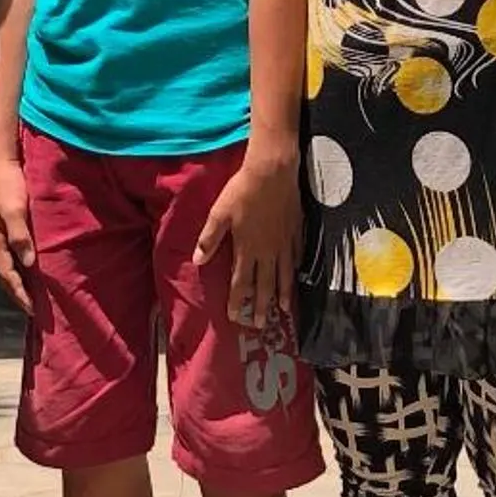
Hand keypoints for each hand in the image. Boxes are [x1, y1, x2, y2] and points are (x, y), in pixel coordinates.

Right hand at [0, 155, 35, 313]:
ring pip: (4, 262)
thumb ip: (20, 235)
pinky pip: (7, 250)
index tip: (32, 310)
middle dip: (16, 292)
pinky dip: (16, 263)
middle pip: (3, 273)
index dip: (20, 292)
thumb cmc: (7, 182)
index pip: (8, 274)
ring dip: (16, 279)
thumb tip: (28, 263)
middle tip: (31, 309)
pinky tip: (24, 264)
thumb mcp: (15, 208)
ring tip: (28, 293)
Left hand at [196, 145, 297, 328]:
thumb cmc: (242, 190)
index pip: (241, 282)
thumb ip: (210, 238)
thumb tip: (198, 261)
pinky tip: (296, 275)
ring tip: (284, 311)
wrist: (273, 172)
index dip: (238, 301)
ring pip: (284, 275)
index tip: (236, 318)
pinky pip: (297, 256)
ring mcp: (284, 243)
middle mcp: (267, 251)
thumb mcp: (219, 213)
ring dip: (283, 294)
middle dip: (261, 306)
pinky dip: (295, 269)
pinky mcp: (296, 231)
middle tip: (261, 325)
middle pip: (264, 284)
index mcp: (247, 248)